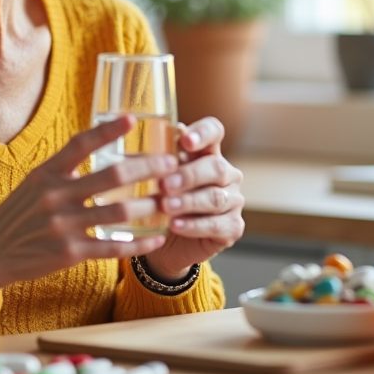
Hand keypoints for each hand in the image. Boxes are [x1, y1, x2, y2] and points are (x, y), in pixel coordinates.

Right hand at [0, 115, 179, 307]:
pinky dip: (139, 243)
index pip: (81, 144)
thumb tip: (98, 146)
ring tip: (170, 200)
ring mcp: (63, 226)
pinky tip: (156, 238)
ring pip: (119, 212)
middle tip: (171, 165)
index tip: (133, 119)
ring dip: (150, 206)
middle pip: (112, 177)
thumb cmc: (19, 214)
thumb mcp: (34, 183)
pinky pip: (113, 247)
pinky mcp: (69, 254)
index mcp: (46, 173)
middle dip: (148, 169)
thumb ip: (65, 168)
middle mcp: (55, 196)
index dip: (108, 130)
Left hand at [142, 117, 244, 281]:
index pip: (214, 131)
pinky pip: (217, 224)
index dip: (203, 133)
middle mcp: (226, 173)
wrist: (163, 241)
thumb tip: (140, 137)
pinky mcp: (233, 226)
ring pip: (215, 197)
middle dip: (189, 175)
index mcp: (207, 152)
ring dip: (188, 202)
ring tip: (166, 207)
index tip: (185, 141)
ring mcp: (233, 200)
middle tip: (164, 184)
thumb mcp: (153, 178)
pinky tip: (175, 225)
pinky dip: (194, 225)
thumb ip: (153, 158)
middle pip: (216, 167)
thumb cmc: (159, 201)